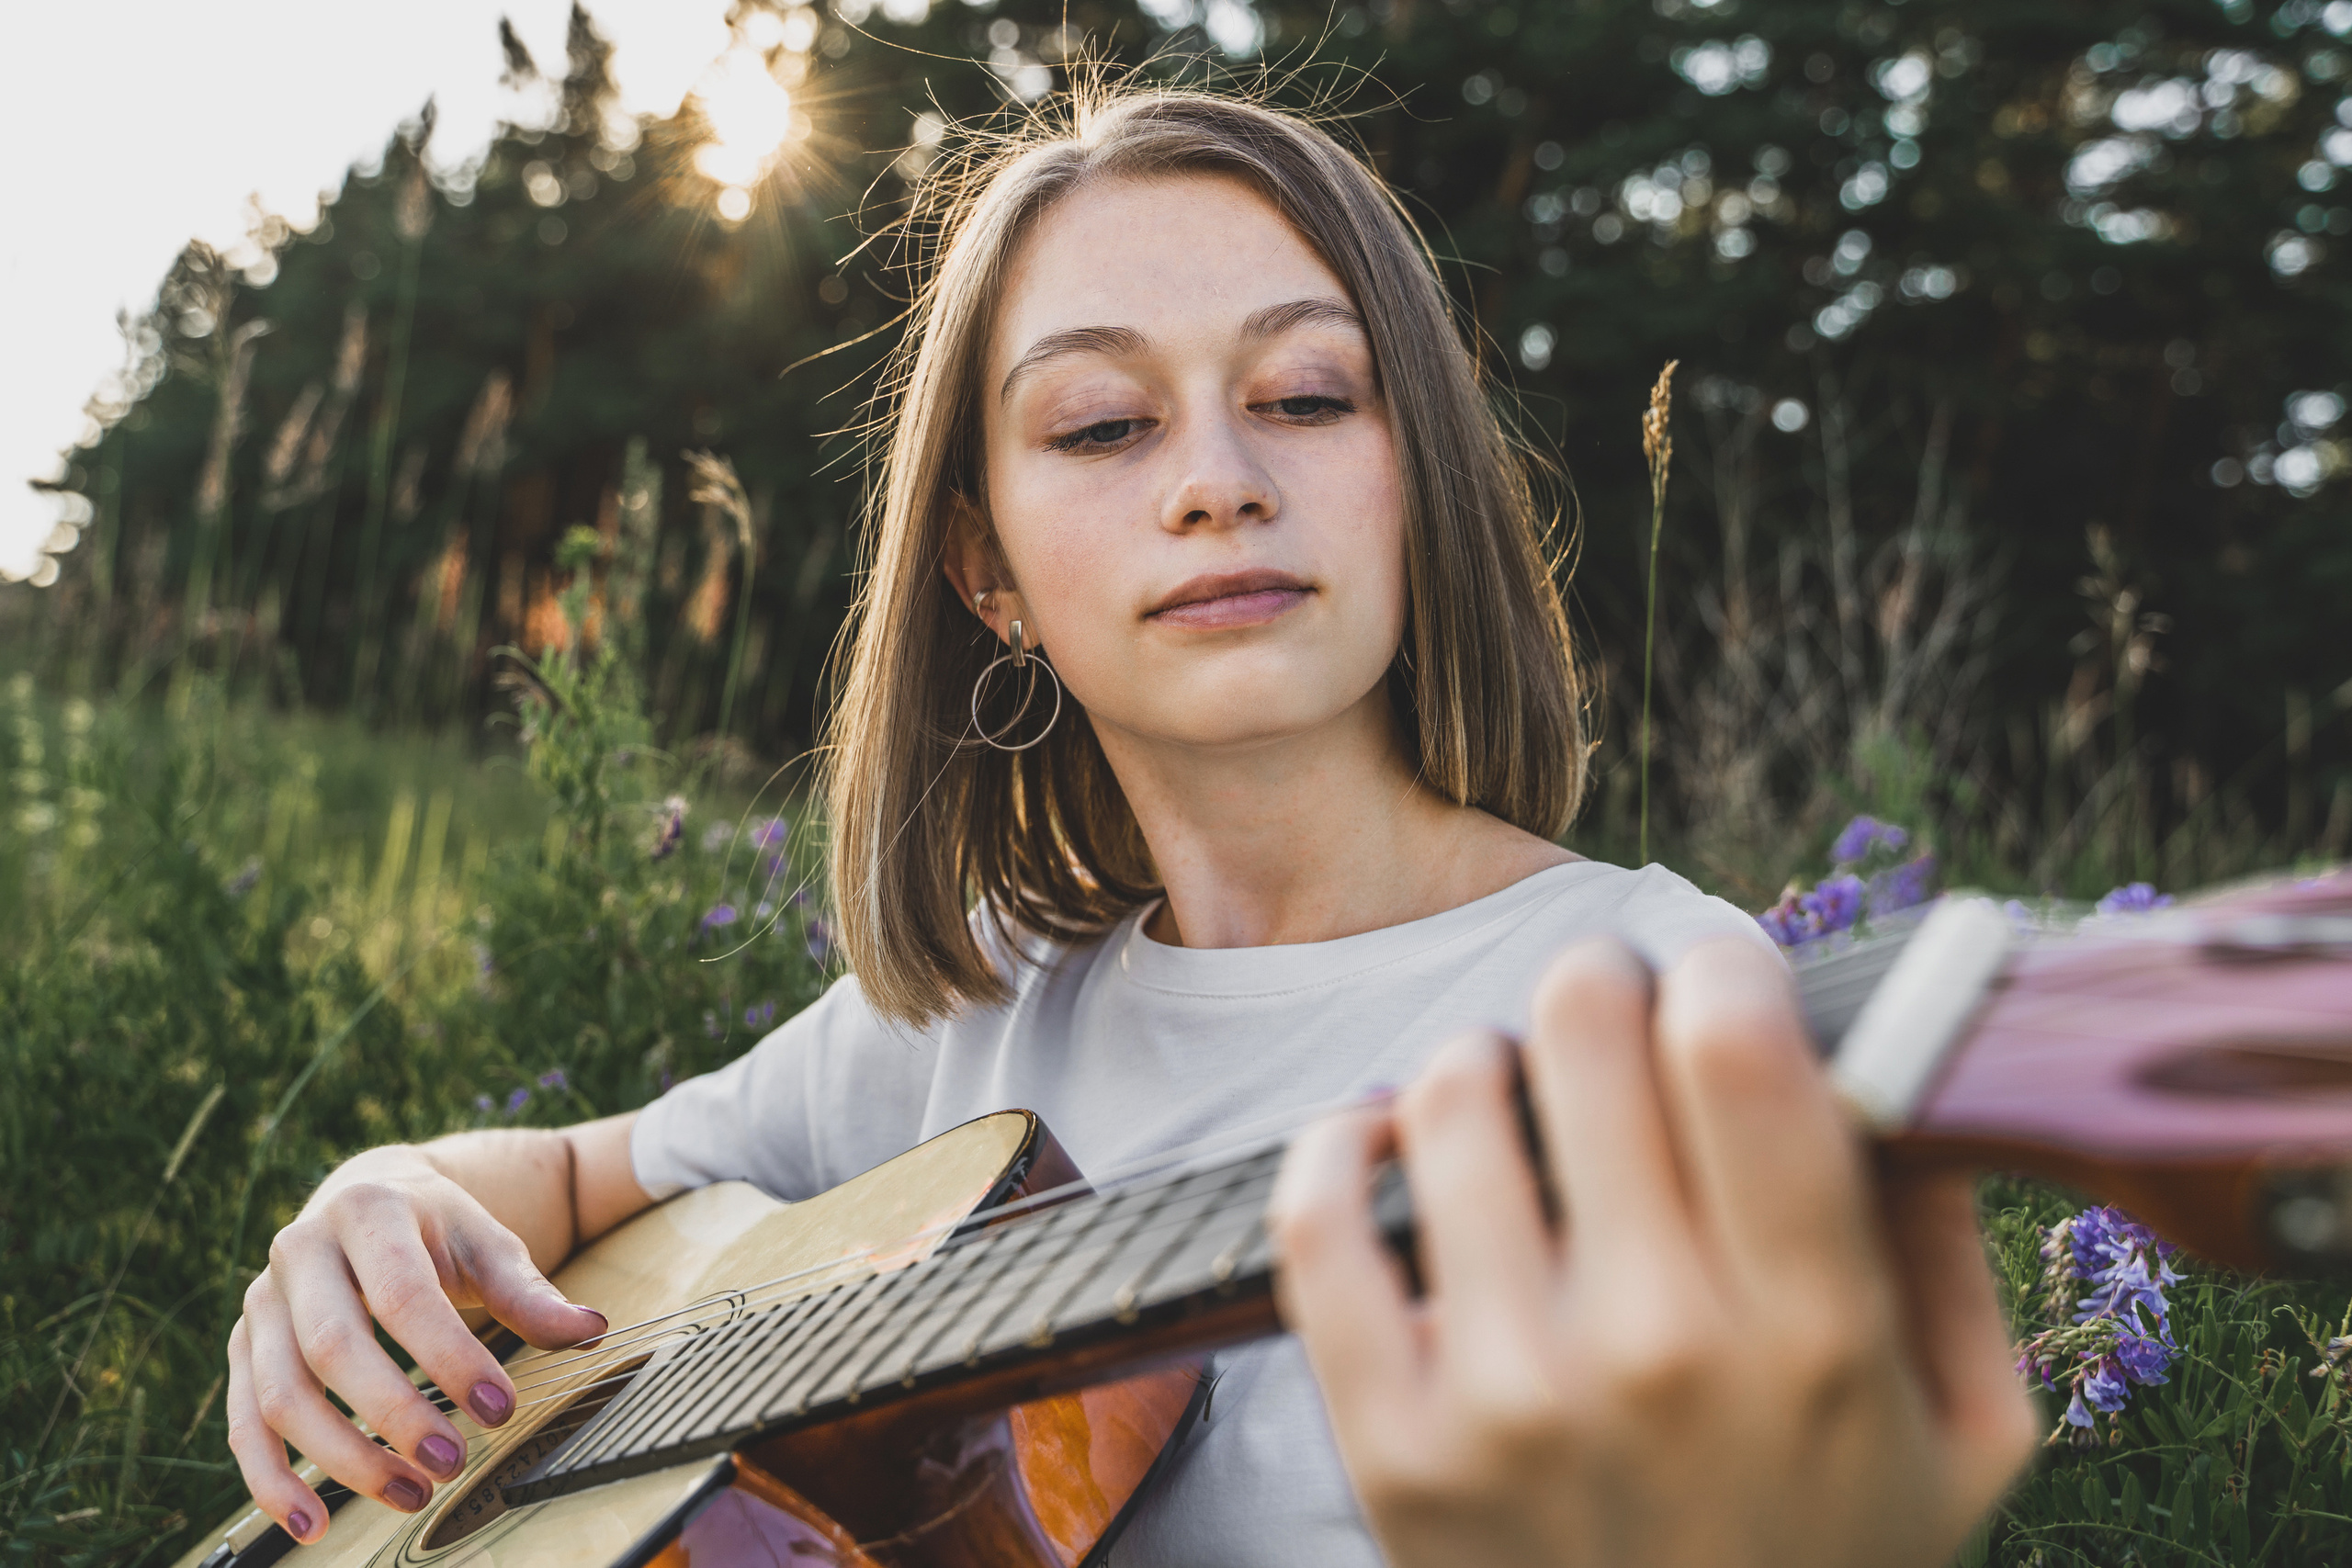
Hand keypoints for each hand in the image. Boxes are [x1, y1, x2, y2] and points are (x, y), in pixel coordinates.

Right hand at [224, 1145, 607, 1544]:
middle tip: (452, 1463)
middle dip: (394, 1416)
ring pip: (281, 1394)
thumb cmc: (436, 1230)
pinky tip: (312, 1522)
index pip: (404, 1296)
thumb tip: (589, 1330)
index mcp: (368, 1212)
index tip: (500, 1410)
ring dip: (342, 1459)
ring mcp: (261, 1301)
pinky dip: (272, 1480)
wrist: (366, 1198)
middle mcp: (300, 1251)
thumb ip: (530, 1293)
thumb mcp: (487, 1245)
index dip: (451, 1358)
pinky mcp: (242, 1346)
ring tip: (411, 1495)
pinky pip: (244, 1422)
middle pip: (331, 1347)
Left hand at [1270, 935, 2036, 1567]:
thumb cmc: (1831, 1562)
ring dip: (1486, 1063)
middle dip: (1600, 987)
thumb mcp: (1965, 1435)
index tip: (1723, 979)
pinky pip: (1319, 1221)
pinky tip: (1389, 1138)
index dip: (1725, 967)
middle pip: (1584, 1034)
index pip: (1738, 1052)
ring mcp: (1505, 1398)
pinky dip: (1342, 1142)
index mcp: (1813, 1334)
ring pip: (1450, 1101)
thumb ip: (1944, 1250)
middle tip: (1608, 1011)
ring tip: (1514, 1095)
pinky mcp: (1388, 1443)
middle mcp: (1655, 1351)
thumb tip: (1887, 1072)